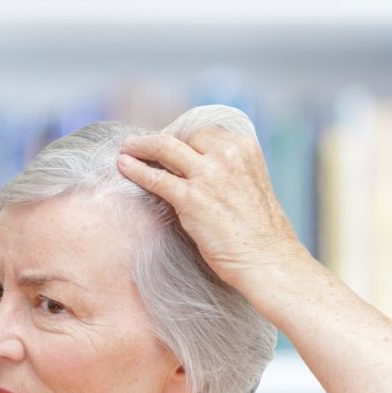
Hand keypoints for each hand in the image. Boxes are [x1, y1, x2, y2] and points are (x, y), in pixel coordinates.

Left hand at [116, 127, 308, 294]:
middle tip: (139, 145)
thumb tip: (196, 169)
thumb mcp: (249, 184)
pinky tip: (123, 165)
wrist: (268, 259)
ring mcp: (208, 175)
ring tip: (125, 148)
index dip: (179, 138)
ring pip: (164, 149)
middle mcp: (226, 154)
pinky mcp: (192, 198)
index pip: (202, 133)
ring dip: (140, 146)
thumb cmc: (258, 231)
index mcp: (243, 147)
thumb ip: (227, 170)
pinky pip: (156, 178)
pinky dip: (135, 169)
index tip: (164, 144)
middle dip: (157, 140)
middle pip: (181, 137)